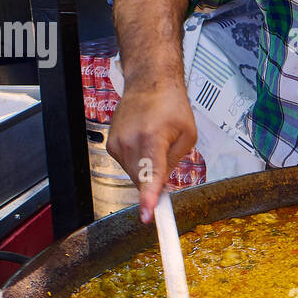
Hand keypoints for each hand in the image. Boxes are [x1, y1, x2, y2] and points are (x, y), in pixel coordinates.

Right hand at [106, 81, 196, 223]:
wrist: (149, 83)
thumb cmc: (171, 105)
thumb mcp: (187, 136)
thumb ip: (175, 163)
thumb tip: (162, 185)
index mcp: (153, 138)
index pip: (150, 174)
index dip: (149, 197)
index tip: (147, 215)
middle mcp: (131, 140)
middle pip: (142, 180)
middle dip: (155, 180)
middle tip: (166, 160)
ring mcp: (117, 143)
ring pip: (134, 175)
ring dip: (147, 170)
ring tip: (155, 142)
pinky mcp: (111, 145)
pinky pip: (127, 166)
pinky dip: (138, 163)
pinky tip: (144, 143)